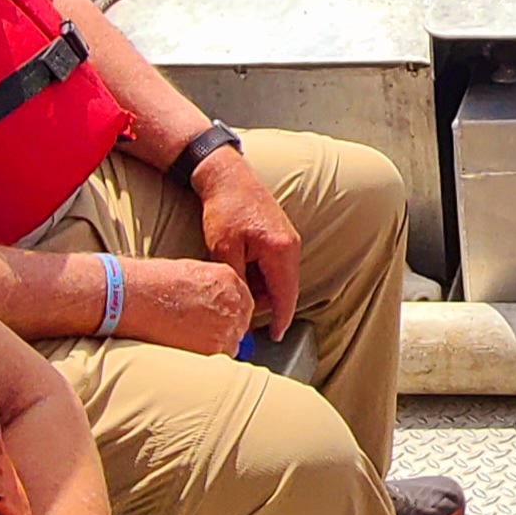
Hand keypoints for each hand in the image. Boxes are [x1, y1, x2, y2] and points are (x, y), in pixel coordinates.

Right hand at [113, 256, 255, 354]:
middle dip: (224, 331)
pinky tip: (184, 348)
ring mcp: (225, 327)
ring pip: (231, 345)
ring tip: (187, 340)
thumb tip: (215, 306)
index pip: (243, 303)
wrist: (131, 296)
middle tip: (199, 333)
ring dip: (214, 346)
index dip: (229, 314)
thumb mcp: (191, 273)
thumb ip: (212, 289)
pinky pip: (217, 359)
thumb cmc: (150, 282)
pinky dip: (204, 358)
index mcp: (229, 279)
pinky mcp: (213, 349)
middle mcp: (233, 302)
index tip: (217, 321)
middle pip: (240, 325)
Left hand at [189, 149, 303, 338]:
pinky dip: (261, 273)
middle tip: (238, 306)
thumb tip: (240, 306)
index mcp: (281, 251)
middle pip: (284, 289)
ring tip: (235, 280)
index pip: (286, 296)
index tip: (275, 338)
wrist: (226, 176)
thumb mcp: (224, 251)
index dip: (281, 321)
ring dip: (261, 286)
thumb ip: (237, 282)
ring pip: (279, 277)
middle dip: (264, 303)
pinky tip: (240, 267)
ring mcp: (289, 239)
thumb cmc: (224, 209)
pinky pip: (276, 264)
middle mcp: (291, 245)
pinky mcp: (281, 234)